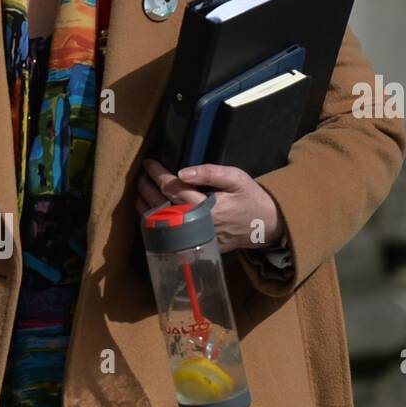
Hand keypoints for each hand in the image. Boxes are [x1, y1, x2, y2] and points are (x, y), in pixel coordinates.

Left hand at [134, 159, 284, 253]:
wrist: (264, 225)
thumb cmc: (250, 197)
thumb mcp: (236, 178)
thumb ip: (210, 173)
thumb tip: (182, 172)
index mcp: (205, 206)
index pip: (172, 188)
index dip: (157, 174)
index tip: (148, 163)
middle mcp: (196, 223)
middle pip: (161, 206)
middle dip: (147, 189)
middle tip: (141, 176)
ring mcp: (194, 236)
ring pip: (162, 223)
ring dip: (146, 207)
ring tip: (140, 192)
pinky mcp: (195, 244)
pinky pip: (170, 234)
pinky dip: (156, 222)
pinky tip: (151, 212)